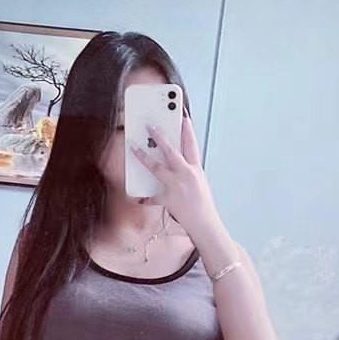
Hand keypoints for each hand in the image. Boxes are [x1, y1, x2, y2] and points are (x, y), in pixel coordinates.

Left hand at [130, 111, 221, 244]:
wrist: (204, 223)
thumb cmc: (202, 204)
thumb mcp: (199, 182)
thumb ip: (188, 170)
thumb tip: (174, 161)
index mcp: (196, 169)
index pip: (192, 144)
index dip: (187, 129)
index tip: (182, 116)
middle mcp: (187, 174)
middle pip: (171, 151)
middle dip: (160, 137)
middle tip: (150, 126)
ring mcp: (176, 186)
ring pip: (157, 167)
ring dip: (143, 156)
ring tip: (133, 147)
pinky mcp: (168, 198)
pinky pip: (152, 197)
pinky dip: (145, 198)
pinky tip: (138, 198)